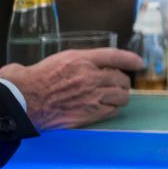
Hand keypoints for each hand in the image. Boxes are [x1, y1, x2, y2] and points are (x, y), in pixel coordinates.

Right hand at [8, 47, 140, 130]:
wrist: (26, 100)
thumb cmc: (39, 78)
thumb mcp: (62, 59)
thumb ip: (84, 59)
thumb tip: (102, 62)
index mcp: (84, 60)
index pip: (115, 56)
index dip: (130, 59)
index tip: (139, 63)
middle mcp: (92, 77)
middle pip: (122, 79)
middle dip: (122, 82)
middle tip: (117, 84)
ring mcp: (93, 96)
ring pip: (122, 96)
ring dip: (120, 96)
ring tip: (113, 96)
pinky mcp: (91, 113)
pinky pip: (113, 110)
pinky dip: (113, 108)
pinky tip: (106, 107)